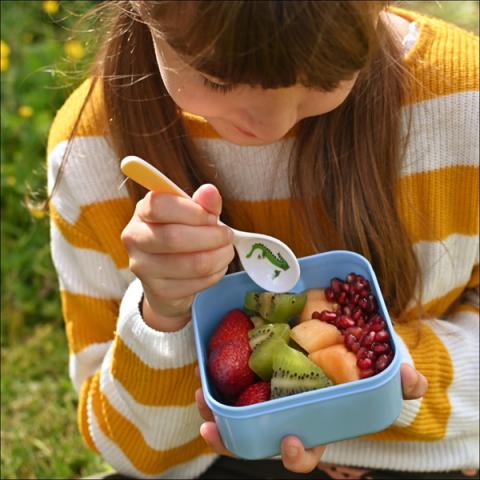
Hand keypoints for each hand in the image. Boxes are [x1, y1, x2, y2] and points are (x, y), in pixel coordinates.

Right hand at [121, 184, 234, 331]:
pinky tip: (217, 267)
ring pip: (190, 264)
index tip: (212, 217)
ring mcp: (143, 267)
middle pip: (174, 237)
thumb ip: (203, 203)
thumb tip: (210, 191)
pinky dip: (215, 274)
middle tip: (228, 236)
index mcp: (142, 212)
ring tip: (226, 251)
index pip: (160, 206)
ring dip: (218, 257)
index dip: (193, 211)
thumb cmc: (183, 235)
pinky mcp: (158, 291)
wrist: (169, 276)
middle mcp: (135, 238)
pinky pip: (196, 283)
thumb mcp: (193, 215)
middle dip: (211, 237)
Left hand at [195, 363, 427, 472]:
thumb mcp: (376, 374)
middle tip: (214, 430)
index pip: (305, 452)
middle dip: (233, 443)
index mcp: (314, 426)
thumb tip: (413, 379)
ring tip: (202, 397)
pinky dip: (216, 387)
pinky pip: (228, 391)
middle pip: (256, 441)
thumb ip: (397, 381)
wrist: (331, 346)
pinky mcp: (250, 381)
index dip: (297, 454)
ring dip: (215, 413)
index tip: (293, 442)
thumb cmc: (353, 371)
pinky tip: (206, 373)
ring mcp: (265, 402)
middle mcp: (285, 418)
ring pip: (235, 418)